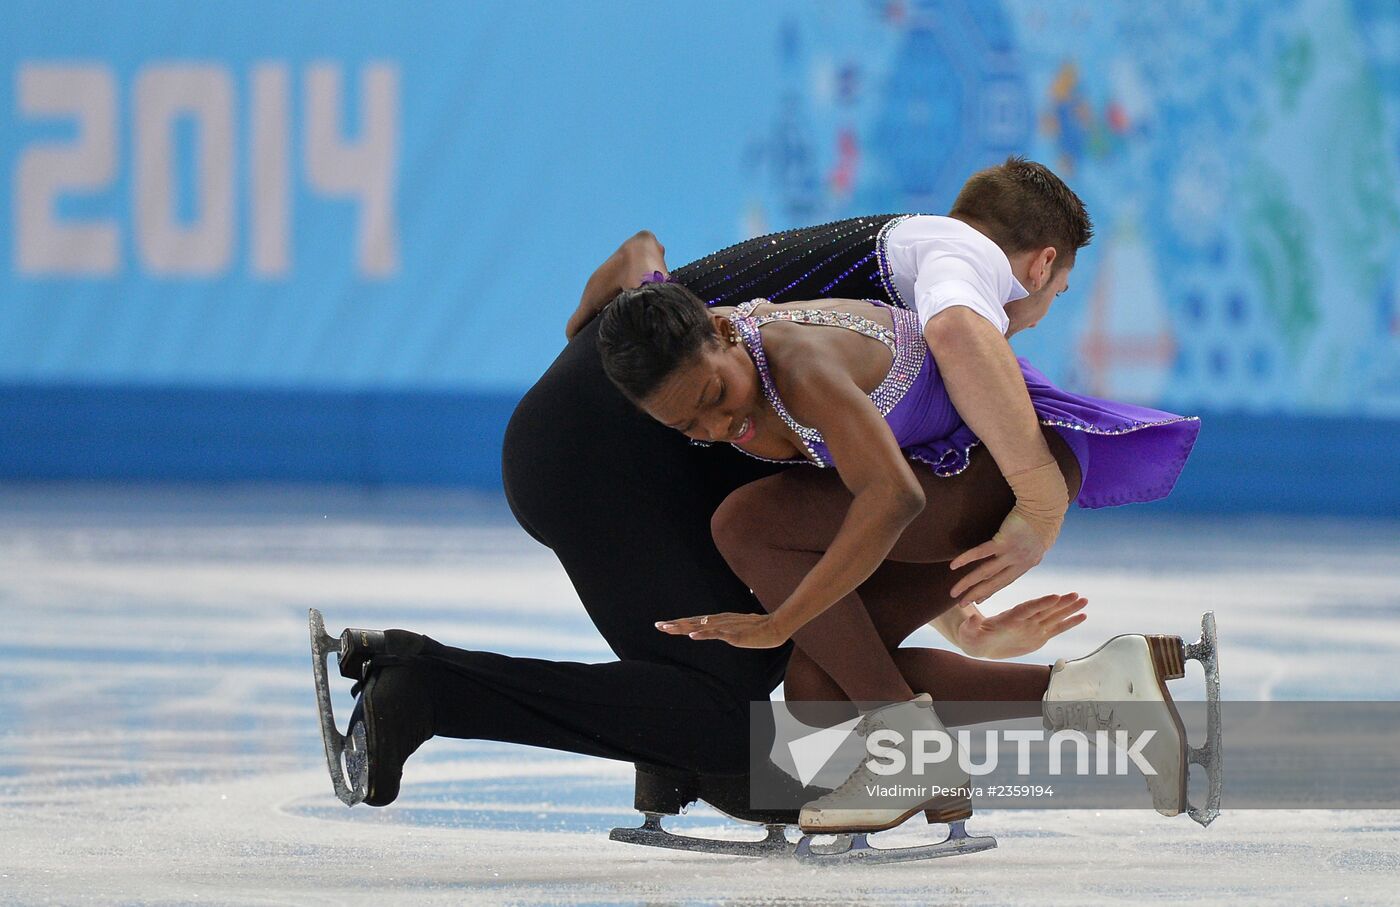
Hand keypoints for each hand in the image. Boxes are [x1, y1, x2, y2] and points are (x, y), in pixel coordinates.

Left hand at [655, 613, 789, 648]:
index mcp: (719, 620)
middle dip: (674, 624)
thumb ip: (727, 631)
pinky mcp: (733, 634)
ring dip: (682, 628)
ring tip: (667, 628)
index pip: (695, 621)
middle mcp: (719, 621)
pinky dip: (702, 634)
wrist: (776, 627)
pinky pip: (715, 634)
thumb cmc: (758, 629)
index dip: (678, 623)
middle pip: (692, 622)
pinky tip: (692, 636)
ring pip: (699, 626)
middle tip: (657, 626)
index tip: (663, 625)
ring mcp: (725, 627)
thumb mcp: (737, 630)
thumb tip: (719, 632)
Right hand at [948, 510, 1049, 606]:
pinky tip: (954, 565)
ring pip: (985, 572)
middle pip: (993, 583)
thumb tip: (1012, 555)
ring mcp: (1011, 554)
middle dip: (975, 595)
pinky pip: (982, 552)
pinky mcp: (1004, 541)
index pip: (1004, 582)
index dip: (989, 592)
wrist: (1044, 508)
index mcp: (1026, 564)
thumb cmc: (1040, 520)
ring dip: (968, 583)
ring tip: (954, 592)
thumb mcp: (1034, 543)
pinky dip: (967, 559)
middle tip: (961, 604)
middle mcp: (1018, 563)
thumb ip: (1023, 552)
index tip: (977, 600)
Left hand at [950, 593, 1087, 658]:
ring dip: (1069, 609)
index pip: (1028, 609)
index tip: (1055, 596)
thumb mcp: (968, 632)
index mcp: (1009, 618)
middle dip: (1060, 603)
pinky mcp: (1038, 635)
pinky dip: (1069, 623)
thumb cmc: (972, 636)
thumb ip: (971, 626)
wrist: (980, 641)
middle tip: (1076, 595)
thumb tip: (970, 619)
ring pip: (1054, 616)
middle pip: (1045, 610)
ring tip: (1084, 600)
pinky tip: (1083, 616)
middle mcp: (1024, 620)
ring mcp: (1033, 627)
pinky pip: (1056, 628)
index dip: (1041, 603)